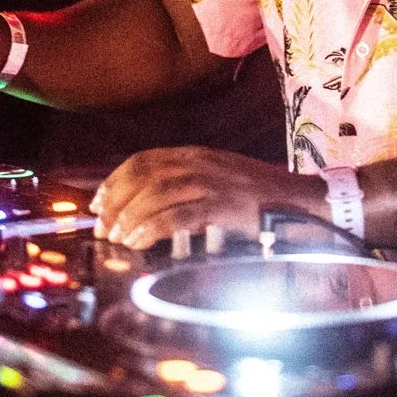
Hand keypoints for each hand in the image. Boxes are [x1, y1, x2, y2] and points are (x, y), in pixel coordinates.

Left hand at [91, 146, 317, 250]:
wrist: (299, 200)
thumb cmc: (258, 195)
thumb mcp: (219, 176)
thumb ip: (187, 181)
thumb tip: (149, 201)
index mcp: (195, 154)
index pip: (143, 160)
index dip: (115, 181)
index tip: (98, 202)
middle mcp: (199, 163)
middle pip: (143, 178)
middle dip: (115, 203)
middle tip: (101, 228)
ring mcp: (211, 183)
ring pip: (155, 196)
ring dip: (128, 218)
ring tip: (116, 238)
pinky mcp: (221, 206)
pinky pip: (176, 216)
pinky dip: (151, 229)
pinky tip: (138, 242)